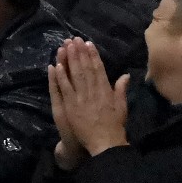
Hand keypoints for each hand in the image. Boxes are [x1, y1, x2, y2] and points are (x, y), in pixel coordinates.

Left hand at [48, 39, 129, 159]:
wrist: (105, 143)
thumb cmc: (114, 126)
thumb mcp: (122, 106)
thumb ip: (121, 89)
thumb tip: (126, 75)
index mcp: (106, 90)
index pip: (98, 69)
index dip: (93, 55)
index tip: (88, 43)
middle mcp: (93, 91)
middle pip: (85, 68)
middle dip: (79, 52)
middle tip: (74, 39)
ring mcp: (81, 98)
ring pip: (74, 75)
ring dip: (69, 59)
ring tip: (65, 46)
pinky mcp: (70, 106)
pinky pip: (64, 88)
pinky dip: (60, 76)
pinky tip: (56, 65)